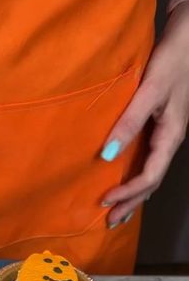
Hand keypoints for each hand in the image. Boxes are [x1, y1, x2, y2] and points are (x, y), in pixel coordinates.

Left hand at [101, 2, 188, 227]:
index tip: (105, 200)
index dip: (129, 192)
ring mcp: (166, 132)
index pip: (150, 176)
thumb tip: (107, 155)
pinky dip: (136, 175)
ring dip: (133, 194)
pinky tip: (124, 180)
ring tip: (116, 212)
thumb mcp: (151, 88)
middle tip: (109, 222)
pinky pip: (148, 158)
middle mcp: (170, 138)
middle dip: (131, 203)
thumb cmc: (174, 57)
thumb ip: (130, 121)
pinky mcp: (160, 123)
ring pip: (151, 172)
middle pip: (151, 181)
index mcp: (171, 135)